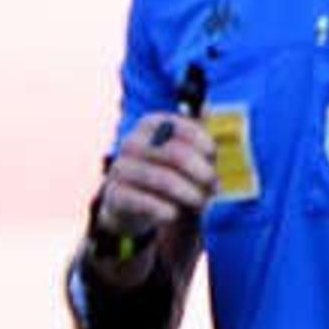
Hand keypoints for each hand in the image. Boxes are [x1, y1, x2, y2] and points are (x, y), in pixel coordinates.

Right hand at [90, 112, 218, 267]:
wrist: (131, 205)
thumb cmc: (166, 175)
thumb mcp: (182, 156)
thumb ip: (200, 144)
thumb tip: (210, 114)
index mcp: (151, 125)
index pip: (183, 129)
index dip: (204, 146)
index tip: (214, 161)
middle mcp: (132, 142)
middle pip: (175, 154)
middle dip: (200, 173)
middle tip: (213, 188)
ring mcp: (120, 168)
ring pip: (162, 179)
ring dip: (187, 194)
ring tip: (200, 204)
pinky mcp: (114, 194)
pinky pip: (144, 202)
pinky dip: (164, 210)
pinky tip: (174, 215)